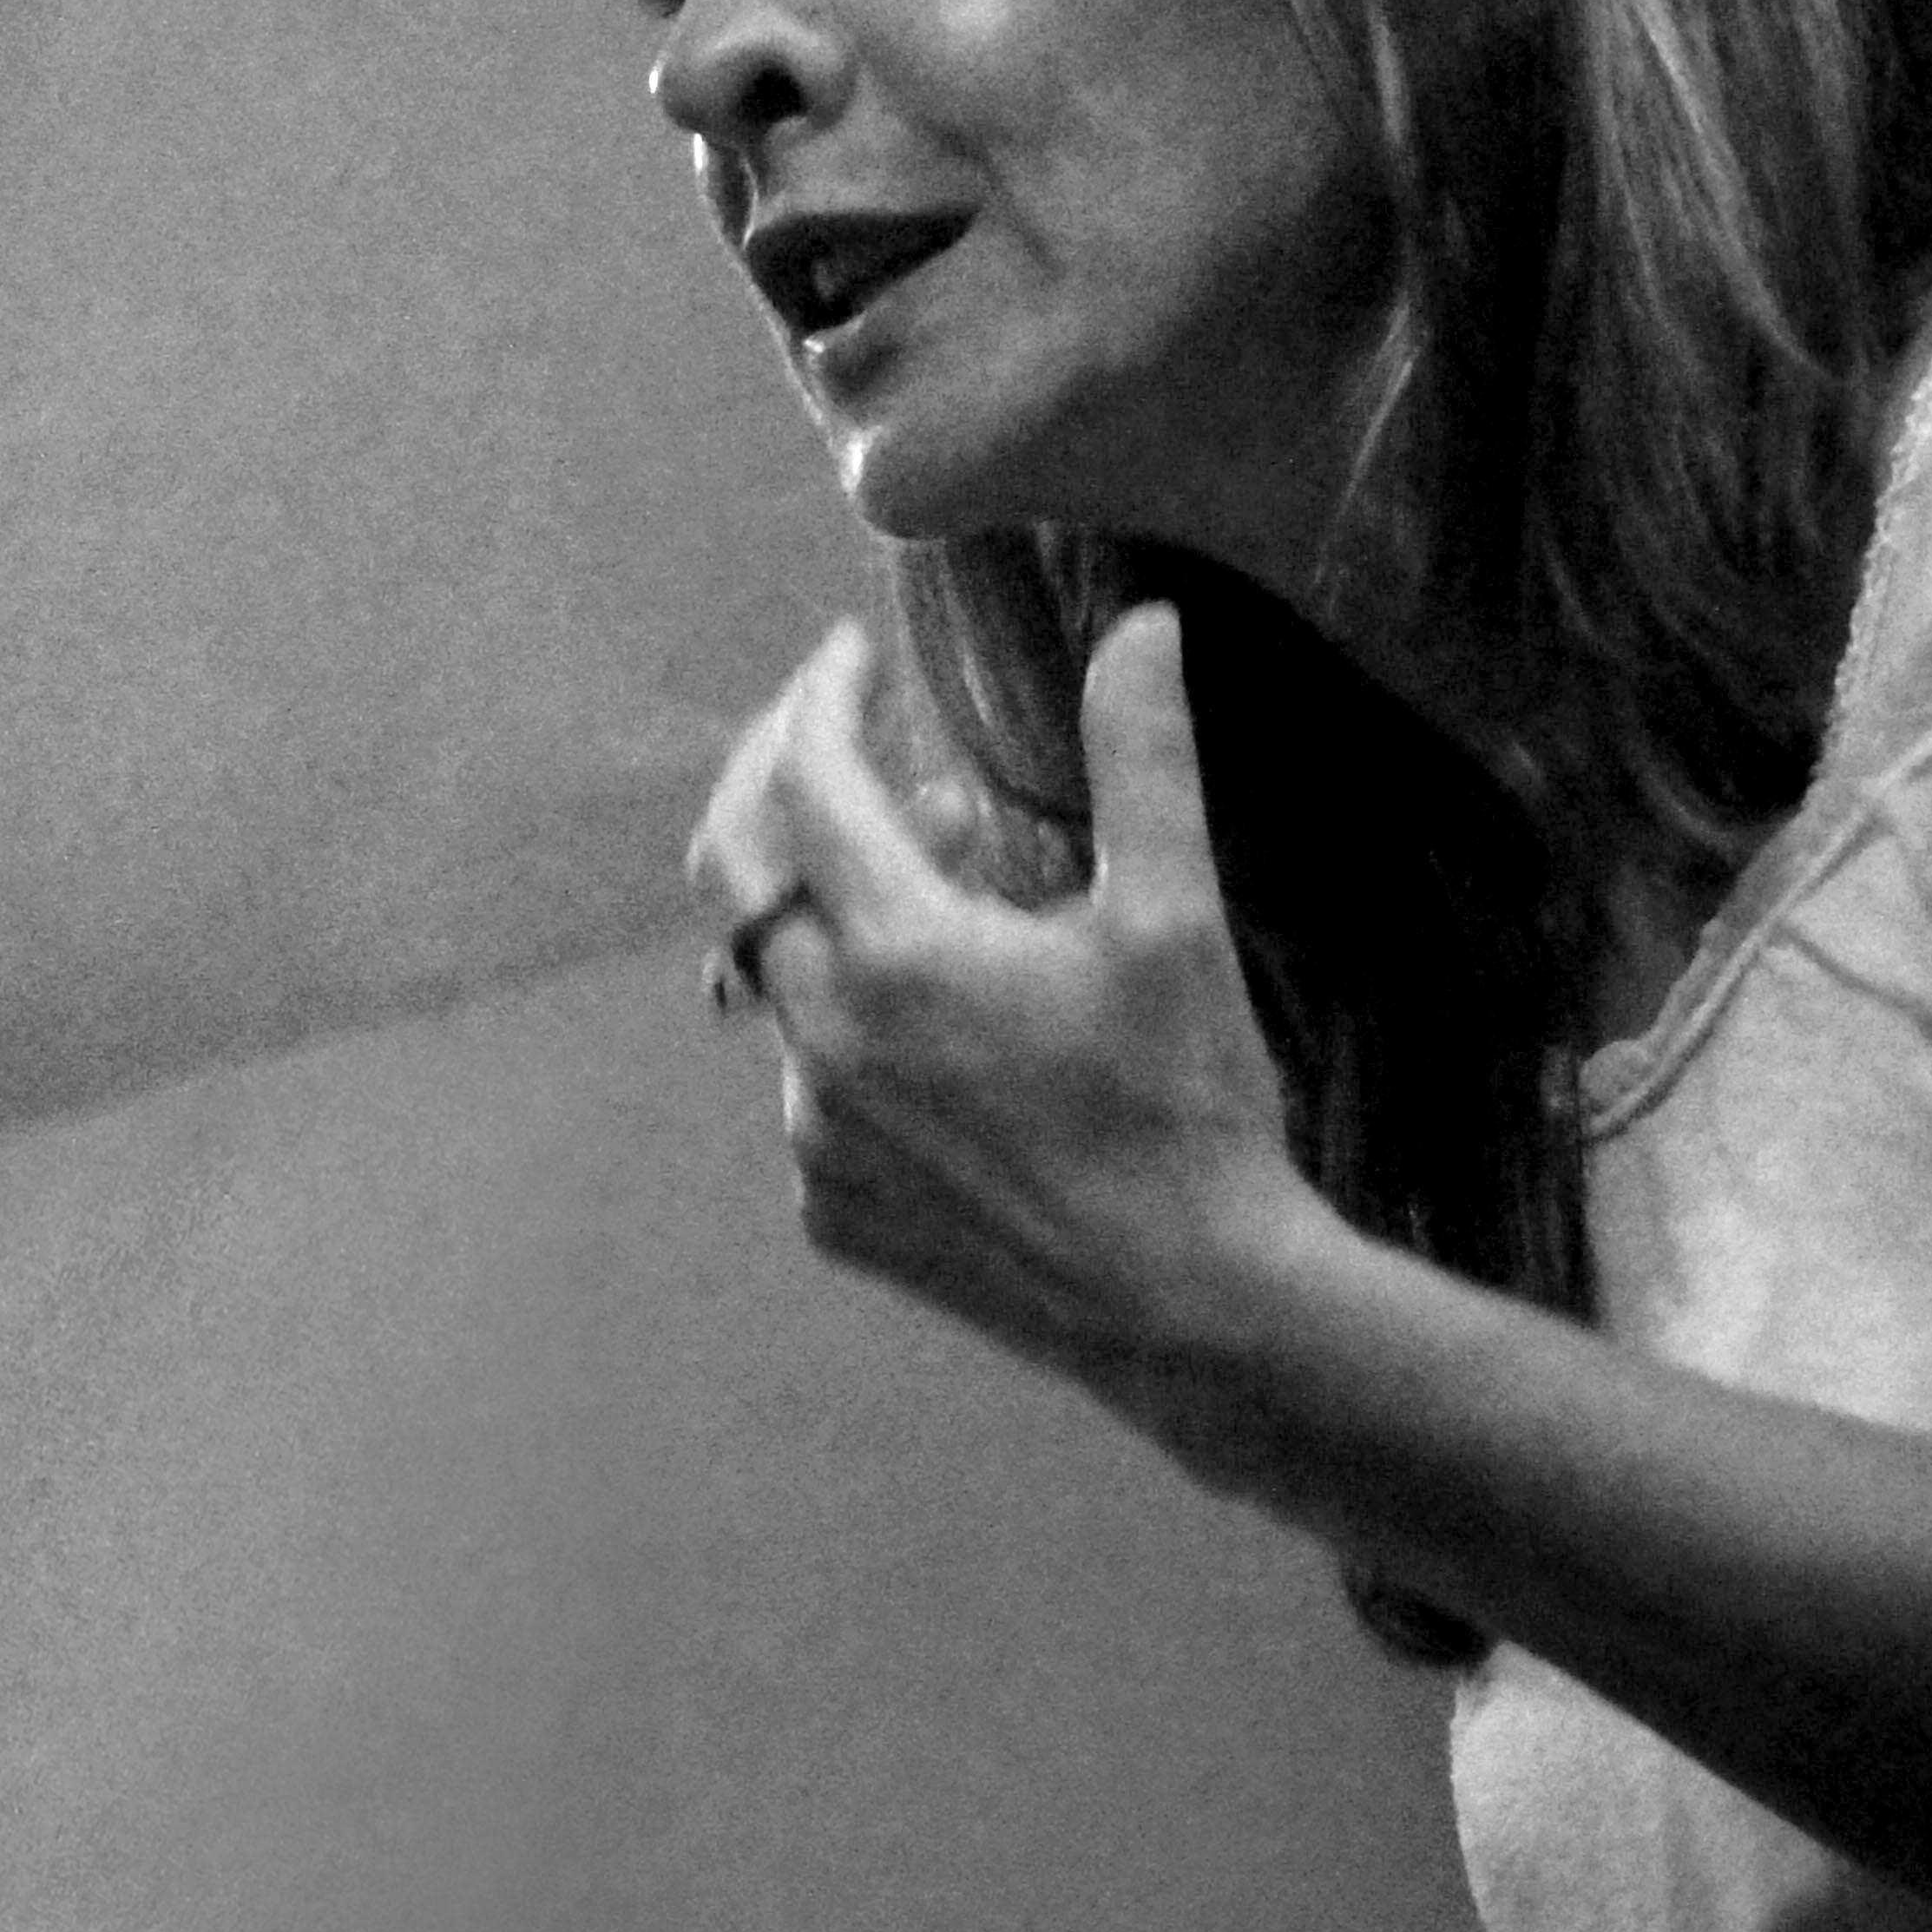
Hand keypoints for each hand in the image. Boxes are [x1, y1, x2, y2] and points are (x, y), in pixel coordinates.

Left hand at [685, 607, 1331, 1403]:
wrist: (1190, 1305)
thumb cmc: (1188, 1107)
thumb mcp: (1177, 921)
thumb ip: (1145, 761)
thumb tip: (1142, 625)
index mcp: (899, 957)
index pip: (809, 782)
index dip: (822, 697)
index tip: (854, 652)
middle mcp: (826, 1044)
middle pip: (740, 868)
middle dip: (782, 779)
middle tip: (848, 734)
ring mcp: (816, 1136)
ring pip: (780, 981)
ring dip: (837, 910)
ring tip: (954, 878)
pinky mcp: (828, 1207)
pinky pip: (812, 1081)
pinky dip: (857, 1022)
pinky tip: (950, 1025)